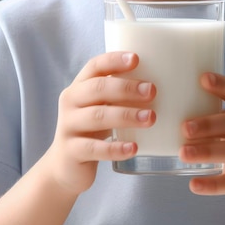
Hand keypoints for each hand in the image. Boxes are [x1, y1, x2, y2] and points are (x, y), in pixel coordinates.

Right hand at [47, 51, 155, 194]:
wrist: (65, 166)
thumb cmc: (91, 129)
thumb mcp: (100, 107)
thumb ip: (118, 94)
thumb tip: (159, 82)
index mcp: (79, 86)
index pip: (94, 66)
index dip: (114, 60)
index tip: (136, 58)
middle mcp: (70, 103)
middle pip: (97, 88)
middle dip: (126, 88)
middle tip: (152, 91)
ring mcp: (68, 127)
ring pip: (98, 117)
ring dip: (127, 115)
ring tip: (151, 118)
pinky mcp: (72, 152)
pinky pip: (95, 149)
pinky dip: (116, 148)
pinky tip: (134, 148)